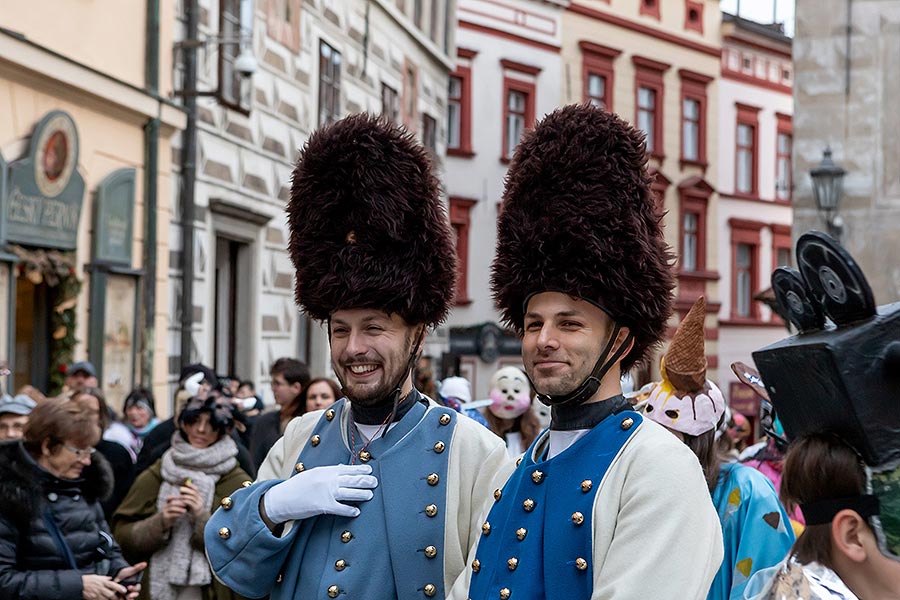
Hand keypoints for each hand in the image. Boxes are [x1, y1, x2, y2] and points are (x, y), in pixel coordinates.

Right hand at [81, 574, 124, 599]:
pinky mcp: (93, 599)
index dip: (119, 588)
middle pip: (111, 594)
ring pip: (106, 599)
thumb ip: (104, 578)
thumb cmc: (87, 580)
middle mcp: (101, 588)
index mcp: (103, 582)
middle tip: (121, 598)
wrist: (78, 585)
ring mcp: (97, 595)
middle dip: (116, 597)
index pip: (113, 585)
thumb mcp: (97, 577)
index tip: (125, 590)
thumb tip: (110, 578)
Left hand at [114, 562, 146, 599]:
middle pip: (135, 594)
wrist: (116, 575)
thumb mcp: (130, 570)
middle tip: (129, 596)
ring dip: (129, 599)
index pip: (137, 588)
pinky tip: (119, 599)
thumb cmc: (124, 573)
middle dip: (133, 595)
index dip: (134, 588)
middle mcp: (132, 590)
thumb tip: (145, 563)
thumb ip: (137, 568)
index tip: (129, 587)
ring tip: (127, 599)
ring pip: (130, 598)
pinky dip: (123, 599)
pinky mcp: (121, 596)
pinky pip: (123, 599)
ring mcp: (127, 594)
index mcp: (135, 584)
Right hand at [161, 495, 186, 528]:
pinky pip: (172, 514)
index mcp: (167, 503)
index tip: (183, 498)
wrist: (166, 522)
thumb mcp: (174, 508)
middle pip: (172, 503)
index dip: (176, 497)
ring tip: (185, 510)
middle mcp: (165, 506)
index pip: (169, 498)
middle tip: (186, 505)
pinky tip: (182, 514)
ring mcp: (164, 512)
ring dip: (179, 509)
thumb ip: (178, 504)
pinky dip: (178, 514)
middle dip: (179, 503)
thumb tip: (187, 499)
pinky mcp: (165, 517)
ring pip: (172, 508)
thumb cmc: (172, 513)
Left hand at [179, 482, 205, 518]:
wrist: (198, 518)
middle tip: (180, 489)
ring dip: (185, 496)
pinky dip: (185, 501)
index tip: (185, 483)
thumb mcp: (191, 502)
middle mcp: (200, 499)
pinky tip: (181, 501)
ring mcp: (199, 504)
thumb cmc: (192, 509)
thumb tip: (181, 489)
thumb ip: (187, 496)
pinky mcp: (196, 508)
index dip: (191, 486)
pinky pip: (190, 503)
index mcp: (199, 496)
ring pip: (192, 497)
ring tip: (180, 495)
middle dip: (187, 490)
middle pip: (194, 492)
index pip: (196, 489)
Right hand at [263, 464, 377, 522]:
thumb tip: (343, 467)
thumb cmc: (297, 486)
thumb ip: (329, 471)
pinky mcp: (322, 506)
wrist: (281, 498)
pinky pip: (340, 508)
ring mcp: (325, 492)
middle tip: (375, 482)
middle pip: (352, 479)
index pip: (348, 468)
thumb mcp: (313, 474)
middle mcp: (327, 480)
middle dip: (365, 480)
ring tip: (370, 495)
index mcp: (325, 470)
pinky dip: (349, 510)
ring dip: (361, 494)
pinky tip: (356, 511)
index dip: (360, 469)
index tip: (370, 470)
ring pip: (349, 492)